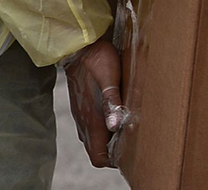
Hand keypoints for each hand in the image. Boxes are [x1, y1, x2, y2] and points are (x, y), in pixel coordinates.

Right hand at [64, 38, 126, 167]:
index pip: (98, 157)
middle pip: (94, 151)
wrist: (79, 45)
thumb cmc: (97, 59)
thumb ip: (112, 102)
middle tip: (128, 143)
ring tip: (123, 132)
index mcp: (92, 118)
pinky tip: (112, 118)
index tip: (126, 154)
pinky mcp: (80, 106)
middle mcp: (84, 121)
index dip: (111, 161)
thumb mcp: (110, 78)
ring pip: (91, 140)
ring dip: (105, 142)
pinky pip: (88, 128)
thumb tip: (115, 125)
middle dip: (110, 153)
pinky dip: (100, 130)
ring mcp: (80, 114)